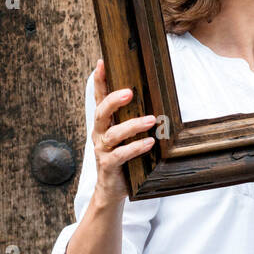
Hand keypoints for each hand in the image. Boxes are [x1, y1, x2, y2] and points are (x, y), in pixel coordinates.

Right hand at [92, 58, 155, 198]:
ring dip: (132, 125)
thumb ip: (132, 120)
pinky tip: (149, 143)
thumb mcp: (125, 137)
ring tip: (150, 121)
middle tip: (129, 92)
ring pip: (114, 134)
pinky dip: (136, 147)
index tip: (101, 63)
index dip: (99, 81)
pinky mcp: (109, 165)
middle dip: (114, 100)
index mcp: (103, 124)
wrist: (111, 189)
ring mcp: (102, 150)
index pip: (99, 98)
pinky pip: (121, 154)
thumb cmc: (123, 158)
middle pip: (101, 112)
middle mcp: (99, 134)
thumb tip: (155, 100)